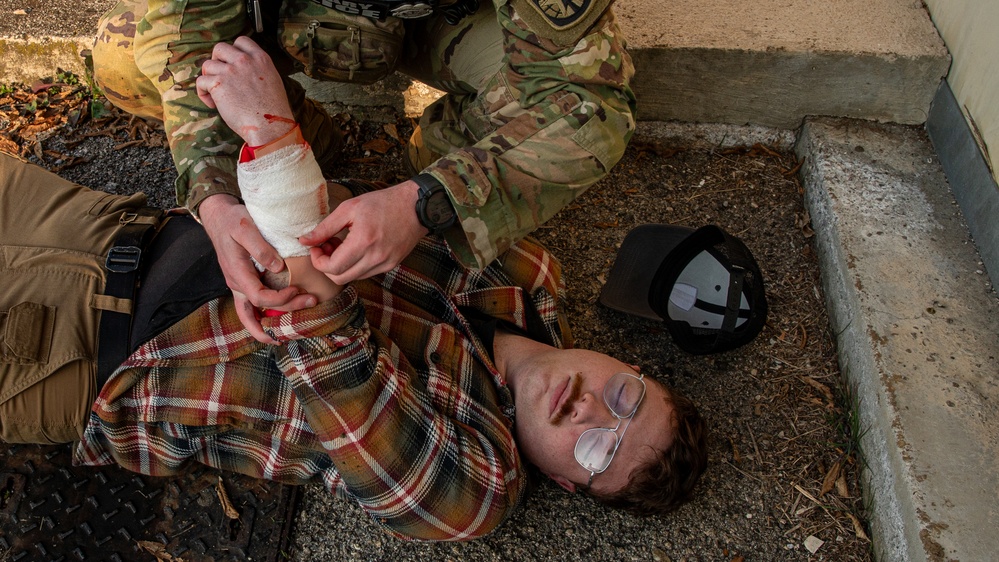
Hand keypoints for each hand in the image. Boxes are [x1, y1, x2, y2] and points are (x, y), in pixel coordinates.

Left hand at [195, 36, 294, 145]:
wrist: (270, 126)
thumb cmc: (273, 110)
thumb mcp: (273, 81)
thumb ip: (258, 70)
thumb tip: (244, 72)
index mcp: (261, 58)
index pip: (241, 41)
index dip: (233, 51)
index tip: (232, 63)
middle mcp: (245, 61)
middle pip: (220, 48)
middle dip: (216, 60)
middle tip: (219, 75)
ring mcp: (230, 71)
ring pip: (208, 64)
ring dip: (208, 77)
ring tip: (214, 93)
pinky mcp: (218, 83)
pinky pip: (201, 81)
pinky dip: (203, 93)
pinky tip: (212, 104)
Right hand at [199, 194, 317, 341]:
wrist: (218, 217)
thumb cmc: (232, 220)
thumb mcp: (245, 228)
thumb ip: (260, 247)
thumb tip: (278, 268)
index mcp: (237, 273)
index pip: (260, 297)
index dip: (280, 299)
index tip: (298, 290)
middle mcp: (236, 283)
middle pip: (259, 309)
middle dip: (285, 311)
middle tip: (311, 302)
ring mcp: (238, 285)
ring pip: (249, 314)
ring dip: (267, 325)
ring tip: (285, 335)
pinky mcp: (243, 282)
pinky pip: (250, 307)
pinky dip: (261, 318)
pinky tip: (275, 322)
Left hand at [299, 180, 427, 284]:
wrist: (416, 207)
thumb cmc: (383, 203)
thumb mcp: (350, 208)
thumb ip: (325, 227)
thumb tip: (304, 241)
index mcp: (363, 242)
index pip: (332, 268)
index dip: (318, 261)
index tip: (316, 247)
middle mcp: (375, 258)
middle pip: (340, 278)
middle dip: (327, 266)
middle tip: (327, 246)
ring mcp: (385, 264)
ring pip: (353, 278)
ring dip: (341, 266)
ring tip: (342, 245)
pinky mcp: (391, 265)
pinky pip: (366, 273)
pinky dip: (356, 265)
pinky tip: (356, 248)